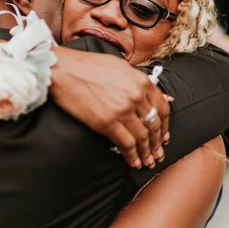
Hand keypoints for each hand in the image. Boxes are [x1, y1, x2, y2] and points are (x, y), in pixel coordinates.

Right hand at [50, 48, 168, 168]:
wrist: (63, 70)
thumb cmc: (87, 65)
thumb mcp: (119, 66)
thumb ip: (137, 80)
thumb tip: (151, 92)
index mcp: (141, 81)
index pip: (162, 108)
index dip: (165, 125)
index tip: (163, 136)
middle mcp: (136, 96)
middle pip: (154, 124)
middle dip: (157, 142)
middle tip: (157, 153)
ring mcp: (122, 110)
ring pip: (142, 137)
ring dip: (146, 152)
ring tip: (147, 161)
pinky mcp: (107, 122)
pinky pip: (126, 144)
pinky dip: (132, 156)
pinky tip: (133, 162)